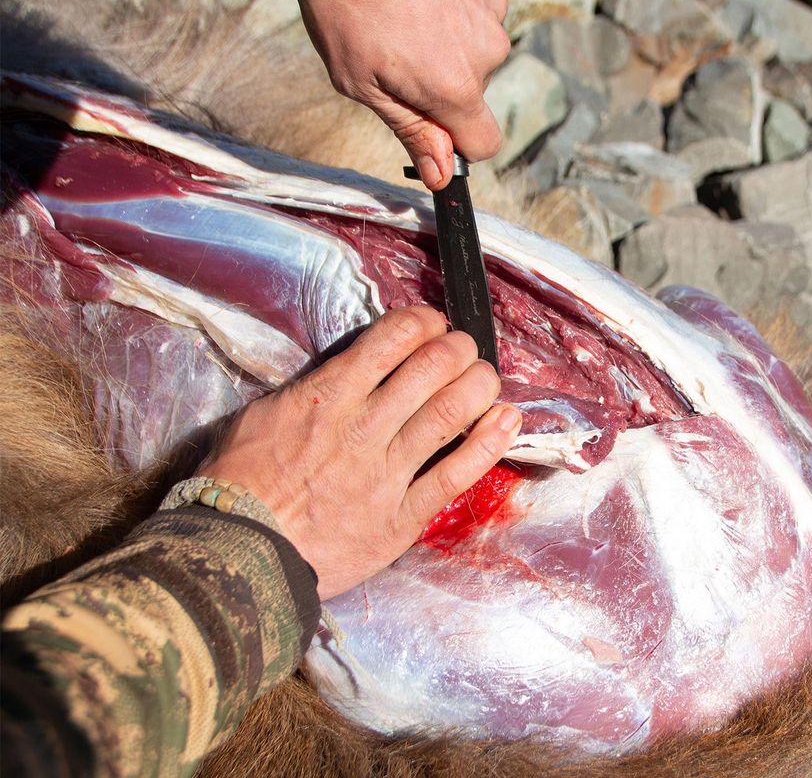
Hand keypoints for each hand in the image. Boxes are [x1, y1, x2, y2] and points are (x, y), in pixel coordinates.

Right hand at [197, 306, 520, 599]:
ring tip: (486, 376)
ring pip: (449, 413)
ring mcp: (387, 473)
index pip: (392, 340)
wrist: (237, 555)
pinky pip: (455, 474)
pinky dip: (488, 443)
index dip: (423, 323)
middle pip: (431, 369)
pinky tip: (507, 420)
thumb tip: (345, 372)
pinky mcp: (402, 517)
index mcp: (328, 397)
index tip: (432, 325)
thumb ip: (309, 391)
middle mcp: (363, 427)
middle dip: (457, 348)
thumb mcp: (261, 417)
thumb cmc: (238, 487)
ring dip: (478, 385)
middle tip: (463, 349)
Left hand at [298, 0, 510, 189]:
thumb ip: (411, 131)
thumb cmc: (346, 7)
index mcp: (455, 88)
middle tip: (396, 60)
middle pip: (473, 98)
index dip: (456, 145)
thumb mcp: (363, 84)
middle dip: (441, 90)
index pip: (485, 144)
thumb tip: (441, 177)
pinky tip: (421, 2)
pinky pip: (477, 22)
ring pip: (475, 57)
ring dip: (447, 51)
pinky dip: (453, 19)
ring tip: (405, 24)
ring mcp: (489, 18)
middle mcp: (485, 55)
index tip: (429, 130)